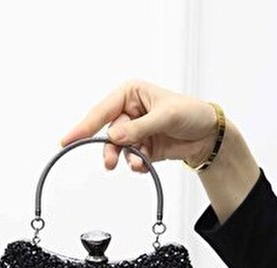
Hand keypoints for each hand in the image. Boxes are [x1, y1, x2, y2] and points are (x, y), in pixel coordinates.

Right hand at [61, 80, 259, 222]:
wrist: (209, 135)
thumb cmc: (192, 113)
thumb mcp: (167, 116)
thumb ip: (140, 128)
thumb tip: (116, 138)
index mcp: (131, 94)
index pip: (102, 110)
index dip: (84, 126)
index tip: (67, 140)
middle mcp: (129, 112)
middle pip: (109, 133)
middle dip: (110, 148)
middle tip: (109, 163)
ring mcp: (135, 132)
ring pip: (119, 149)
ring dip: (128, 158)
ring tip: (139, 163)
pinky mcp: (142, 149)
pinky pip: (131, 159)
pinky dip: (137, 164)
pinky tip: (146, 164)